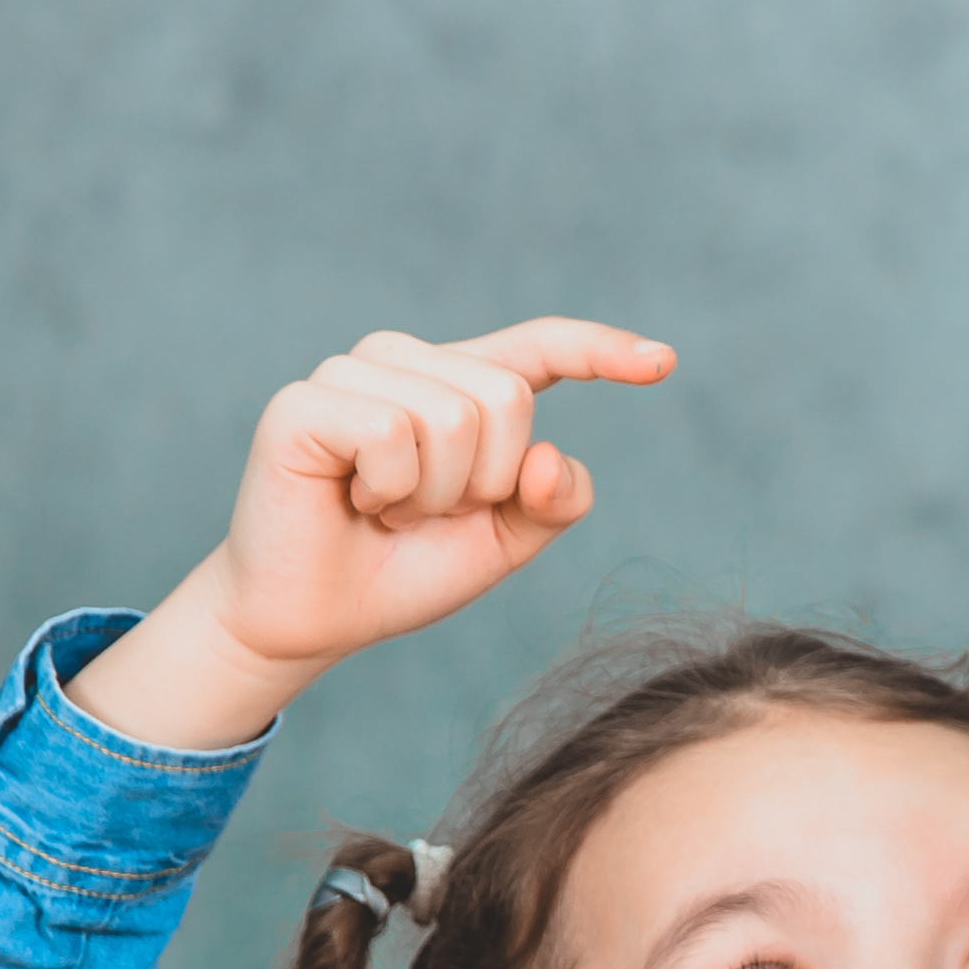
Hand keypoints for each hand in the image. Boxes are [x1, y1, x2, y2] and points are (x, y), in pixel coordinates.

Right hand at [70, 318, 672, 751]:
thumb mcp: (502, 542)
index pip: (540, 348)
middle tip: (424, 512)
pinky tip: (355, 500)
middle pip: (507, 397)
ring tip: (387, 509)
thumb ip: (551, 502)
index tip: (662, 364)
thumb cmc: (404, 569)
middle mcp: (406, 361)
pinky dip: (390, 486)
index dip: (600, 349)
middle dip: (483, 480)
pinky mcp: (305, 402)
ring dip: (433, 492)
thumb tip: (552, 460)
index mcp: (460, 384)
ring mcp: (352, 373)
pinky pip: (392, 430)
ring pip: (453, 415)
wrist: (318, 619)